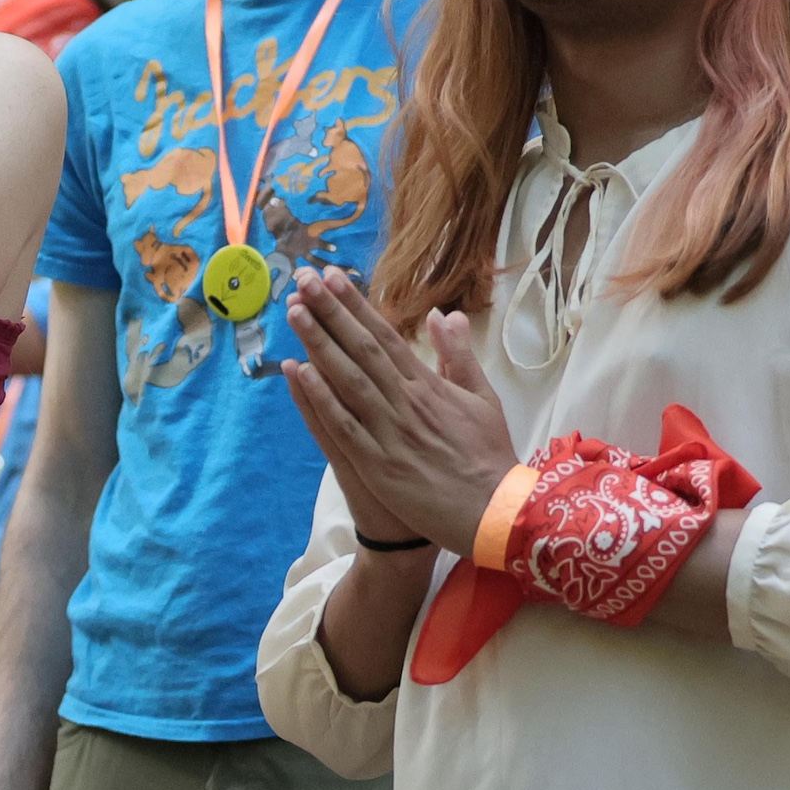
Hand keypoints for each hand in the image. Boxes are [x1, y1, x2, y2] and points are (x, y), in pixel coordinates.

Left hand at [278, 266, 517, 552]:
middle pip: (362, 348)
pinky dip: (321, 398)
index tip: (333, 278)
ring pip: (348, 379)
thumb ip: (460, 356)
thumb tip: (446, 315)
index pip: (386, 336)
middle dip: (331, 311)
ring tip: (294, 312)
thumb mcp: (483, 398)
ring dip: (319, 343)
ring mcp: (390, 431)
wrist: (495, 511)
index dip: (357, 305)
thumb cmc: (490, 457)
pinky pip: (343, 425)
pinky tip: (299, 373)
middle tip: (303, 279)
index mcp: (430, 385)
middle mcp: (407, 401)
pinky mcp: (379, 464)